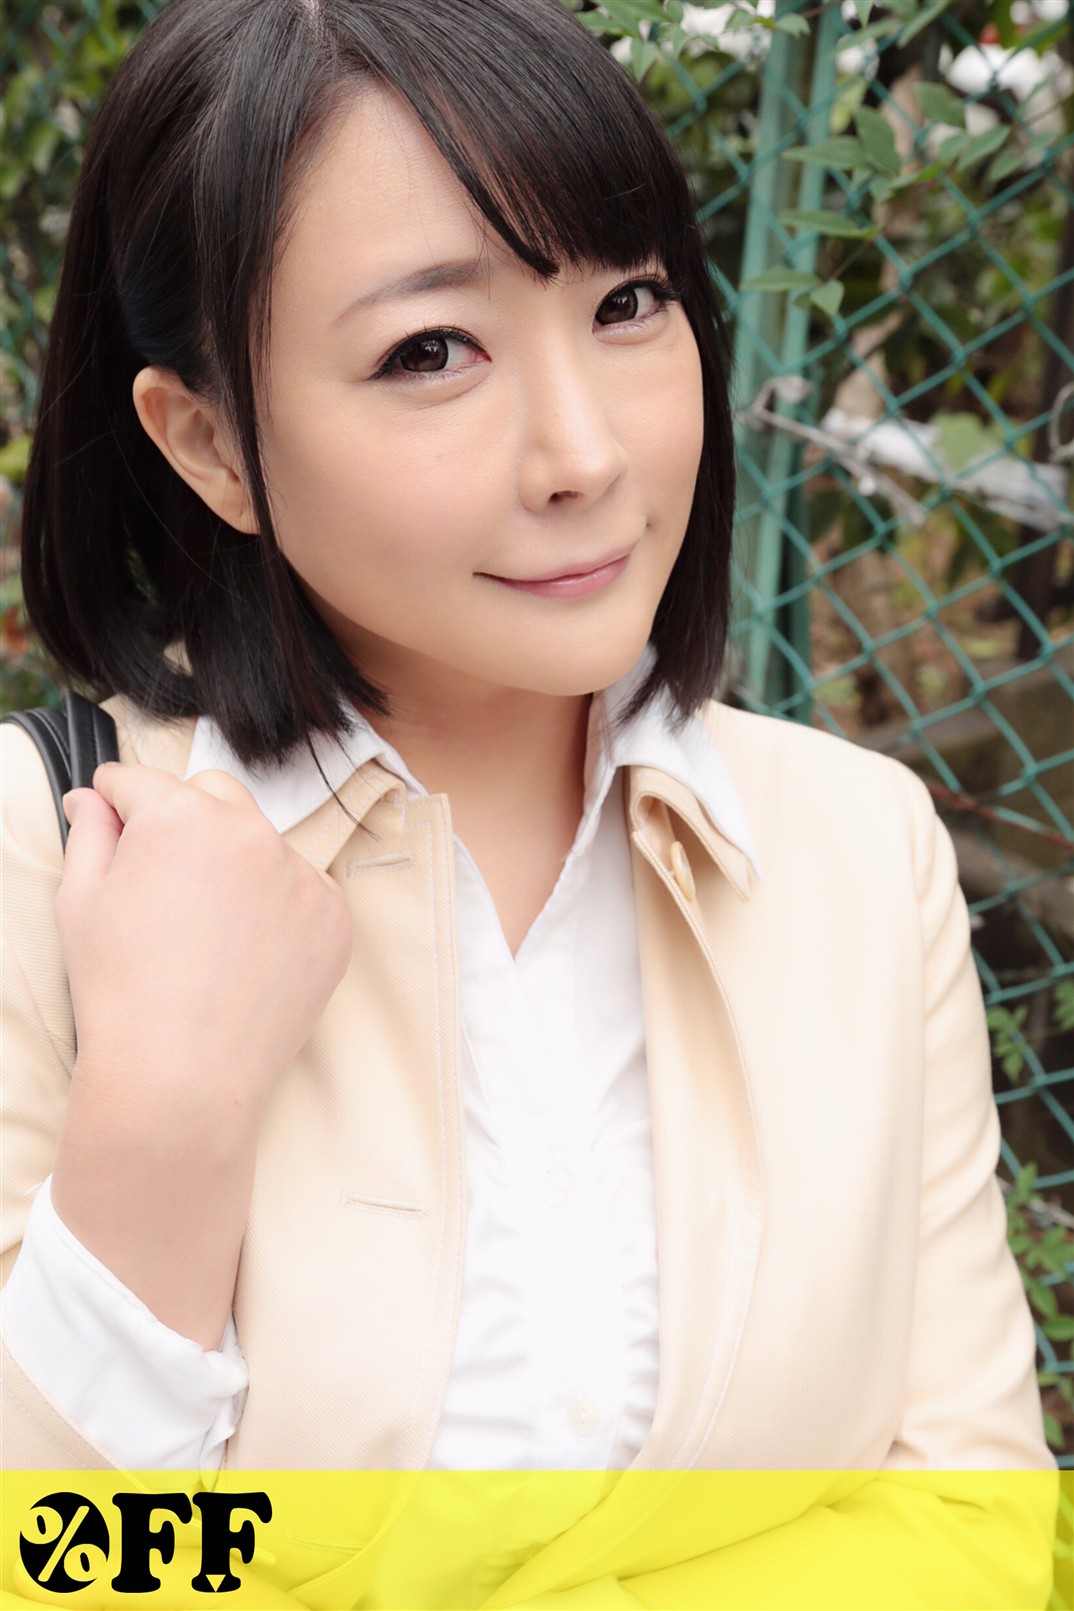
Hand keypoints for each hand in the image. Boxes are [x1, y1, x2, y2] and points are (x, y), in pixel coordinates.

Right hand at [48, 762, 351, 1344]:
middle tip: (161, 881)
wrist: (182, 1077)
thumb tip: (94, 799)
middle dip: (183, 819)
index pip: (141, 780)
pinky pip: (300, 890)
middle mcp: (250, 830)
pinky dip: (277, 908)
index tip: (112, 819)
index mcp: (181, 815)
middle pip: (211, 795)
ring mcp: (301, 873)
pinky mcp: (334, 916)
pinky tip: (245, 955)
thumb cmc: (121, 991)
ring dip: (234, 863)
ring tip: (204, 931)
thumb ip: (92, 833)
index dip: (116, 802)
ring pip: (260, 842)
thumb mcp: (81, 902)